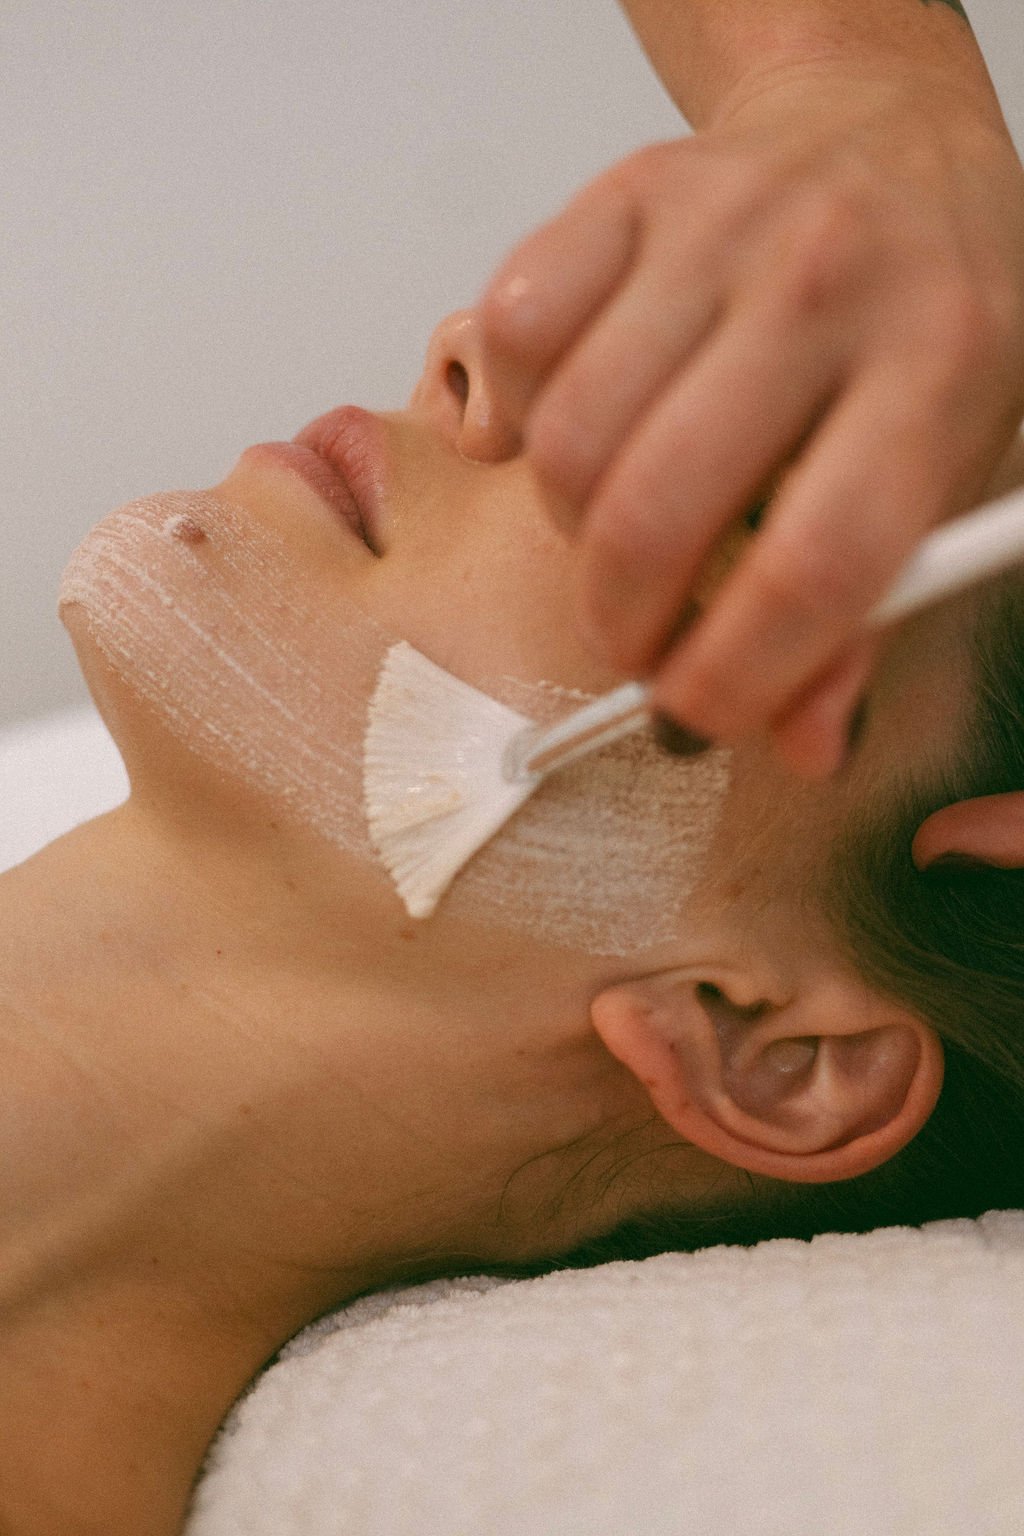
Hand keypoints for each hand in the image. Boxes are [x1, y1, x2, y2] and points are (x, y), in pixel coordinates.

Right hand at [478, 65, 1023, 774]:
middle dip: (622, 624)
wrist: (887, 132)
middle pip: (660, 510)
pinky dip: (514, 411)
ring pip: (568, 439)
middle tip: (634, 642)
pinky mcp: (627, 193)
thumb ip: (875, 610)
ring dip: (568, 527)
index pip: (821, 568)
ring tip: (613, 527)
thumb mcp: (953, 466)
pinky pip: (512, 332)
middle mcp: (828, 283)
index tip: (698, 714)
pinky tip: (564, 422)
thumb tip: (800, 743)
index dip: (738, 677)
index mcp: (942, 369)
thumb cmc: (929, 313)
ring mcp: (719, 227)